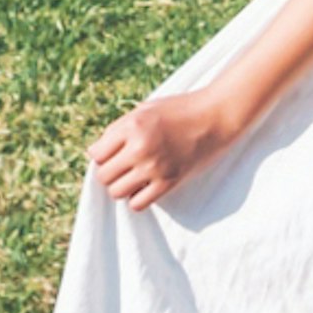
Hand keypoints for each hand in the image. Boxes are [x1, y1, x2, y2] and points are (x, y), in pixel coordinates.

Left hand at [89, 87, 237, 207]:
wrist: (216, 116)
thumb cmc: (179, 109)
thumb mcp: (145, 109)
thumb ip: (120, 129)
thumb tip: (97, 153)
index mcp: (133, 125)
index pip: (97, 154)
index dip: (102, 155)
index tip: (114, 152)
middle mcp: (141, 147)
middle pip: (104, 175)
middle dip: (110, 171)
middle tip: (123, 165)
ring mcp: (154, 167)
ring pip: (116, 192)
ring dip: (121, 186)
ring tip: (133, 176)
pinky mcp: (169, 182)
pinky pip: (137, 204)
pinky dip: (136, 198)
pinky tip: (144, 186)